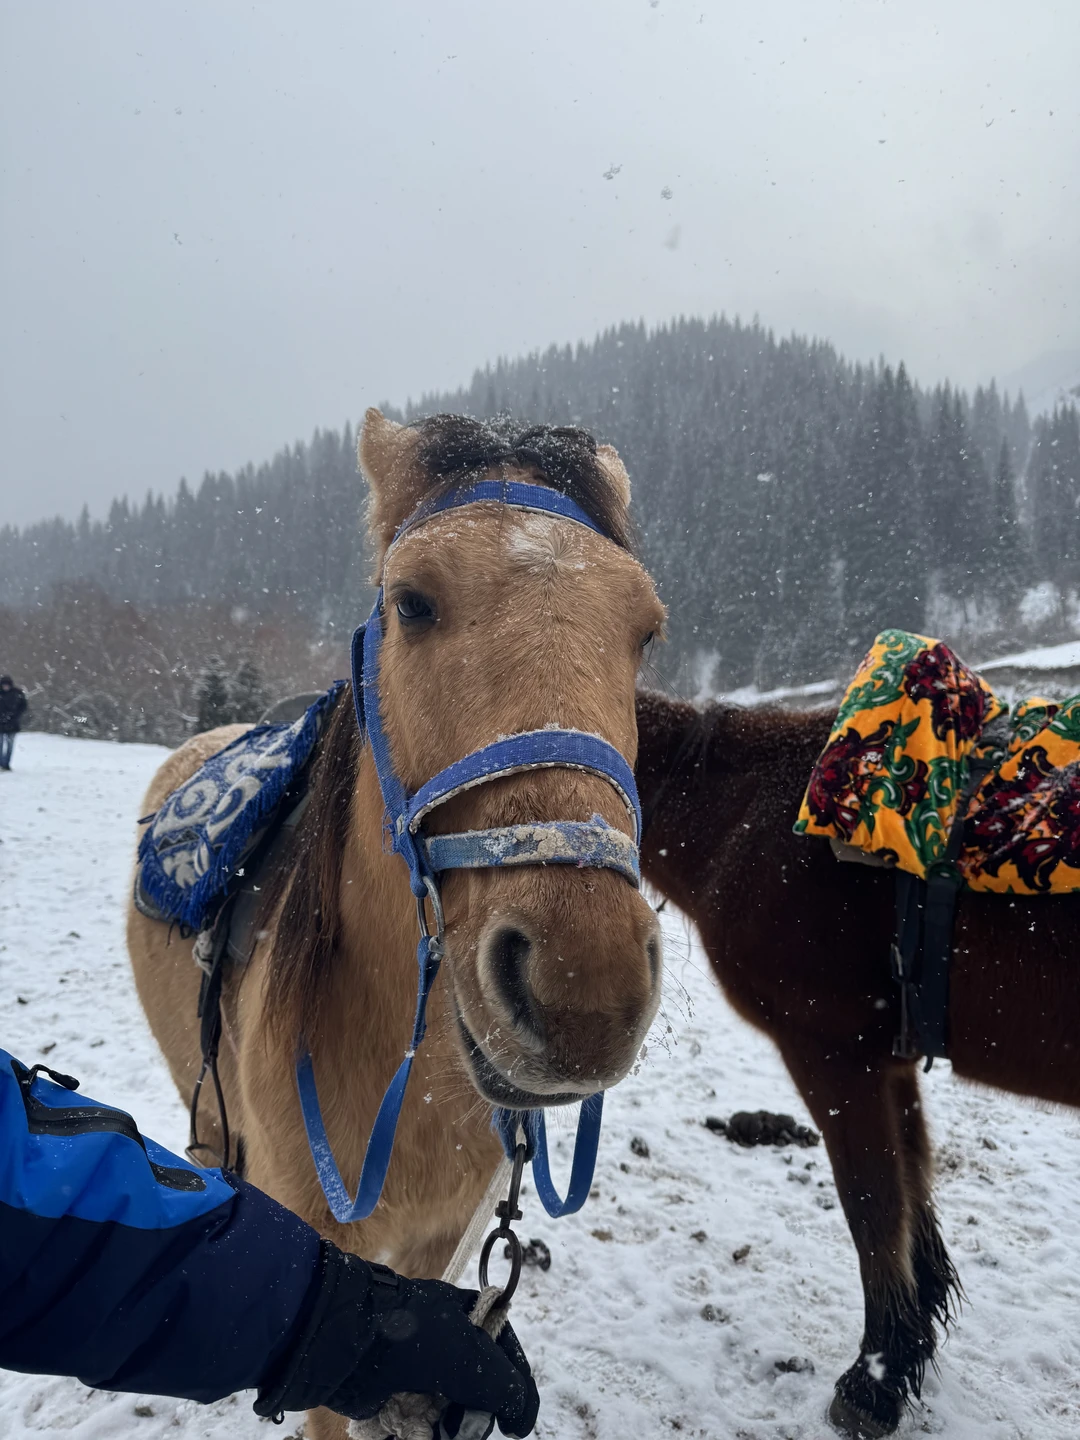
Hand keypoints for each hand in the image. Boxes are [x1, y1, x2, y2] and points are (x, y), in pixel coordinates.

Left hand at [255, 1245, 538, 1436]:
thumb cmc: (413, 1338)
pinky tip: (409, 1433)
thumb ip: (506, 1387)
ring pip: (447, 1417)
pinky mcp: (390, 1400)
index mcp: (466, 1317)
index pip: (504, 1354)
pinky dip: (416, 1436)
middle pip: (477, 1393)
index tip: (513, 1422)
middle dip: (472, 1418)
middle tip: (459, 1426)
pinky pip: (415, 1427)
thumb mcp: (471, 1356)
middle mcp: (444, 1345)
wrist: (344, 1343)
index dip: (512, 1388)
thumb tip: (521, 1420)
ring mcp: (417, 1373)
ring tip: (429, 1431)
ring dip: (444, 1432)